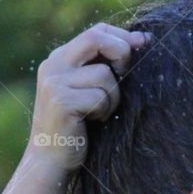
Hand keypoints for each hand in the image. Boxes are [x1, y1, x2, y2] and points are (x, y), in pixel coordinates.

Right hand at [26, 22, 150, 172]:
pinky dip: (104, 111)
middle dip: (121, 53)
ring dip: (112, 96)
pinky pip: (100, 97)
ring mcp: (55, 83)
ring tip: (99, 112)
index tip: (142, 45)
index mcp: (59, 59)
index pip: (96, 32)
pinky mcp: (61, 102)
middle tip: (124, 75)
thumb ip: (105, 64)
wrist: (50, 161)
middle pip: (97, 39)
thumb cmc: (76, 126)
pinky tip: (91, 122)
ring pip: (103, 75)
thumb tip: (142, 39)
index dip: (122, 37)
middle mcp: (53, 66)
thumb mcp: (87, 88)